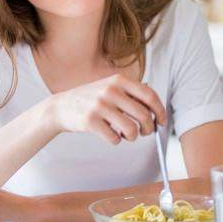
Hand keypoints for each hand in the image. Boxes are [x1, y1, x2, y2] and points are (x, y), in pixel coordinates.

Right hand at [44, 74, 166, 144]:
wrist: (61, 107)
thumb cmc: (91, 99)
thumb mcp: (110, 87)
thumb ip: (131, 94)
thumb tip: (156, 109)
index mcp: (119, 80)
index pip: (149, 96)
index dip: (160, 111)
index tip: (162, 121)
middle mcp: (110, 90)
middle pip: (144, 115)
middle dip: (148, 128)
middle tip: (144, 132)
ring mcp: (99, 105)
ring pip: (131, 130)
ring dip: (132, 137)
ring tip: (126, 135)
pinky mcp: (90, 121)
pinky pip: (114, 139)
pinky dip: (115, 141)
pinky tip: (110, 135)